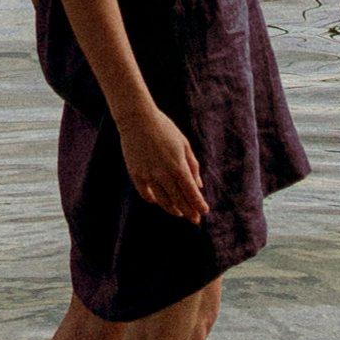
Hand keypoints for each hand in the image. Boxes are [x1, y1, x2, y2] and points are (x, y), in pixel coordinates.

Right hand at [118, 104, 207, 224]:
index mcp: (178, 166)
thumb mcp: (183, 144)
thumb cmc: (164, 128)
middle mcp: (164, 174)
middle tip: (195, 220)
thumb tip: (198, 185)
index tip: (204, 212)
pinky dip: (152, 199)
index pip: (191, 192)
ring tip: (178, 213)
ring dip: (172, 209)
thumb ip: (192, 165)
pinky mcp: (135, 174)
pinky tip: (157, 201)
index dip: (198, 204)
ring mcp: (148, 175)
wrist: (137, 119)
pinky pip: (144, 193)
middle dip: (188, 211)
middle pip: (178, 199)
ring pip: (162, 200)